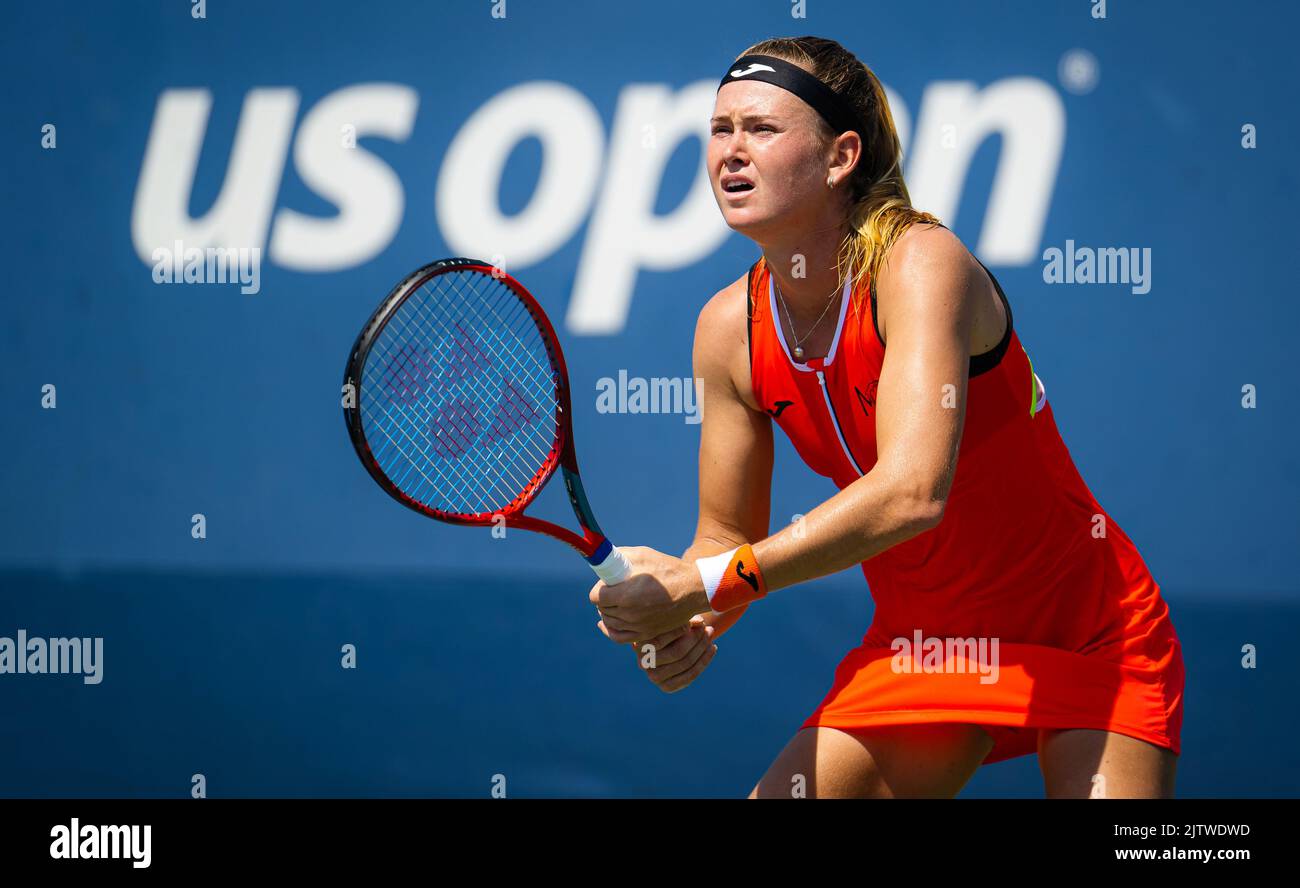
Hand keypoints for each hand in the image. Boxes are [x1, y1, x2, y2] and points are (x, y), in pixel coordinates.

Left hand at [589, 546, 709, 643]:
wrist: (693, 590)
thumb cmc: (667, 570)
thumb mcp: (642, 555)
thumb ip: (617, 558)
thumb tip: (602, 560)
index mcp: (625, 595)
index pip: (595, 597)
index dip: (599, 588)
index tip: (607, 583)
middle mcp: (629, 614)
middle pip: (602, 609)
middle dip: (605, 598)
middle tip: (614, 590)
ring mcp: (637, 626)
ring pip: (609, 622)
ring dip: (609, 612)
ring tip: (617, 601)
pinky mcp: (646, 634)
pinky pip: (619, 637)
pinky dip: (612, 629)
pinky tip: (612, 621)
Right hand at [617, 617, 717, 692]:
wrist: (664, 646)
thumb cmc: (668, 626)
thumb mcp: (673, 620)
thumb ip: (684, 619)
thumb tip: (700, 622)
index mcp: (639, 644)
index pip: (661, 639)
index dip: (681, 629)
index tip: (698, 620)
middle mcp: (643, 663)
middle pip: (676, 652)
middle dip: (696, 639)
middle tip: (709, 629)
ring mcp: (655, 677)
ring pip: (686, 663)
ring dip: (702, 649)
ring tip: (711, 635)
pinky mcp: (667, 687)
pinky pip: (691, 675)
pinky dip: (704, 661)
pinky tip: (713, 648)